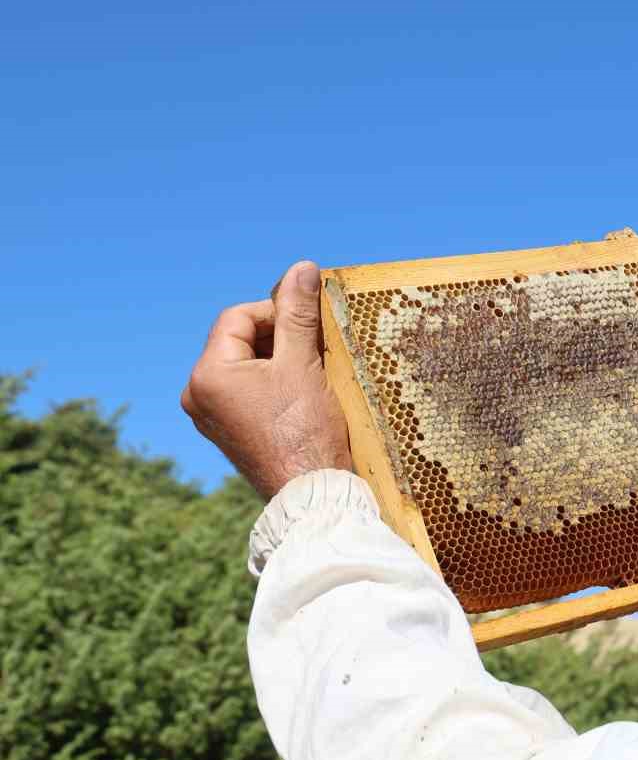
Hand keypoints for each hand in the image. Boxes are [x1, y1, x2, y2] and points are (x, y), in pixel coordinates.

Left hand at [181, 261, 352, 499]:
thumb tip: (302, 268)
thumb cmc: (304, 429)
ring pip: (247, 366)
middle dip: (280, 337)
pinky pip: (249, 392)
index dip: (277, 311)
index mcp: (207, 375)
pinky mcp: (230, 433)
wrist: (311, 492)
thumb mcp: (302, 363)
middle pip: (240, 341)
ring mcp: (212, 417)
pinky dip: (275, 383)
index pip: (238, 318)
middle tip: (317, 346)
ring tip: (313, 370)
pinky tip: (303, 393)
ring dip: (280, 359)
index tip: (311, 323)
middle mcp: (198, 395)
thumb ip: (299, 313)